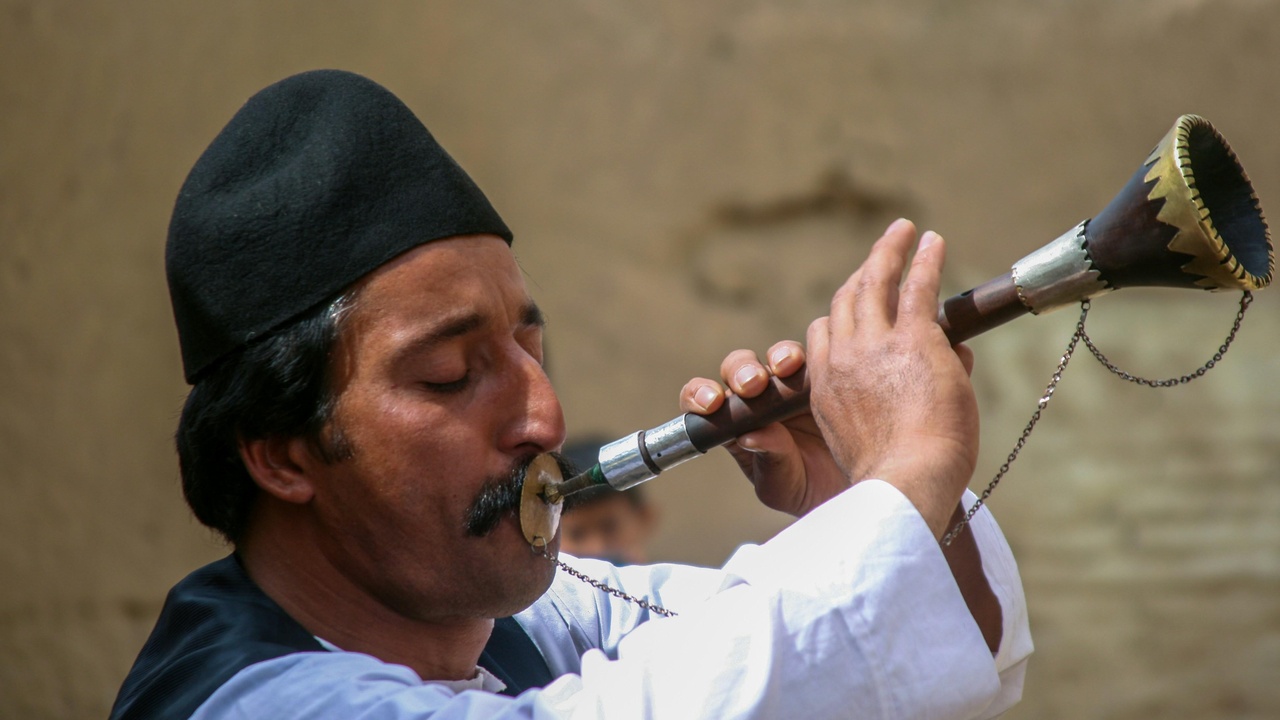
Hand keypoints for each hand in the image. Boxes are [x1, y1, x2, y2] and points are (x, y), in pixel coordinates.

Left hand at [678, 342, 850, 517]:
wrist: (855, 487)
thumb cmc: (806, 490)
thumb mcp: (781, 486)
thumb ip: (767, 460)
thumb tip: (750, 437)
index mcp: (733, 425)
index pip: (703, 401)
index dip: (699, 395)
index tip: (711, 404)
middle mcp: (757, 399)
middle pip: (738, 369)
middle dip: (741, 371)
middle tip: (752, 385)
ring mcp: (790, 385)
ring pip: (776, 356)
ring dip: (778, 355)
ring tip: (785, 368)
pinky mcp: (821, 377)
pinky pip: (815, 358)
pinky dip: (813, 356)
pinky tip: (815, 365)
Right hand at [807, 219, 977, 537]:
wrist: (902, 482)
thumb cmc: (893, 477)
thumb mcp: (869, 438)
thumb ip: (897, 397)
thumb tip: (953, 359)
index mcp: (825, 385)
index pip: (824, 334)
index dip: (843, 315)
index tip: (861, 304)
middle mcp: (842, 357)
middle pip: (846, 300)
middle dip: (863, 271)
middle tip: (881, 252)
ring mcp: (874, 345)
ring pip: (875, 282)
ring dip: (889, 251)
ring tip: (903, 231)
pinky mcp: (912, 339)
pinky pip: (916, 286)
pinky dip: (924, 259)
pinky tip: (932, 240)